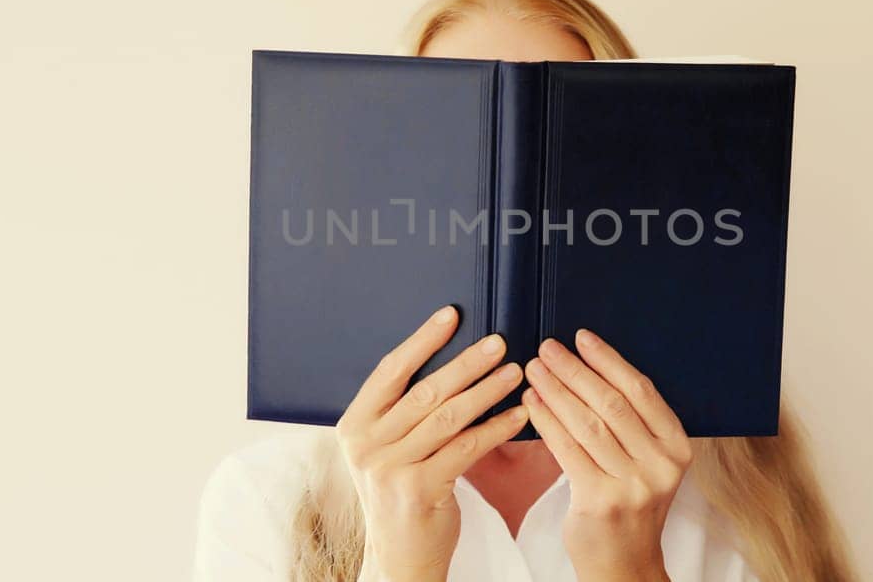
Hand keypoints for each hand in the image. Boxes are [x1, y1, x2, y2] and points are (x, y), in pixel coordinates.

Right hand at [334, 305, 529, 581]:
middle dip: (466, 363)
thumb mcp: (386, 450)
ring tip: (515, 372)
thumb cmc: (401, 495)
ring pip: (449, 417)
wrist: (398, 557)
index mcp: (355, 425)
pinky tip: (518, 414)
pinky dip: (496, 427)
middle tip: (499, 342)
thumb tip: (448, 360)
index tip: (451, 314)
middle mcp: (366, 444)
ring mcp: (390, 468)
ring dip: (487, 391)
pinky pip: (467, 448)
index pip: (390, 371)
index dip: (422, 340)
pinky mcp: (420, 490)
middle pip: (424, 391)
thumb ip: (403, 412)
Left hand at [523, 329, 691, 581]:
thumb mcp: (647, 464)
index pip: (641, 391)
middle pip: (611, 403)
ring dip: (556, 390)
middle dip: (575, 370)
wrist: (625, 564)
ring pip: (587, 423)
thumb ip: (632, 425)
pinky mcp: (600, 500)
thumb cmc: (630, 505)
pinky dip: (547, 420)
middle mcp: (660, 464)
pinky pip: (567, 448)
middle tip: (547, 348)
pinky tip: (532, 402)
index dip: (609, 360)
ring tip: (534, 370)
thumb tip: (588, 371)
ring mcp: (632, 484)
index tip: (582, 338)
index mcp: (676, 448)